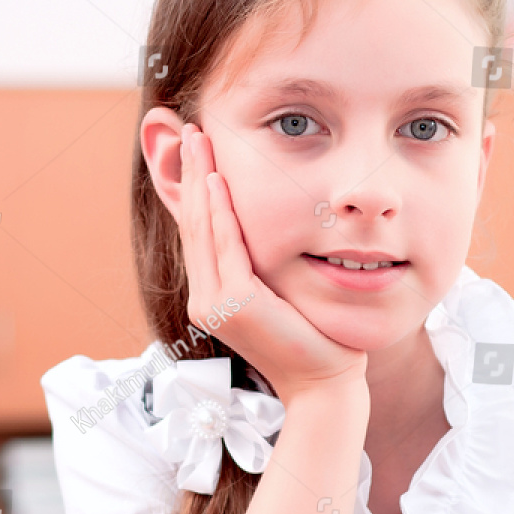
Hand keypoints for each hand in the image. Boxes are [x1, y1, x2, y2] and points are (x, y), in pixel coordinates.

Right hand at [175, 123, 366, 399]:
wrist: (325, 384)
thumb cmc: (313, 341)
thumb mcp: (280, 295)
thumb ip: (263, 266)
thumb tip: (269, 229)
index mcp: (212, 297)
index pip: (199, 233)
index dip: (194, 189)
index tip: (197, 150)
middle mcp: (206, 300)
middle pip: (193, 224)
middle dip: (190, 173)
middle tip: (189, 129)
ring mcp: (215, 304)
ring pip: (203, 230)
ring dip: (200, 180)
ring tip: (198, 140)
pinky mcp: (236, 305)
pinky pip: (226, 247)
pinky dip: (220, 211)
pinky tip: (218, 179)